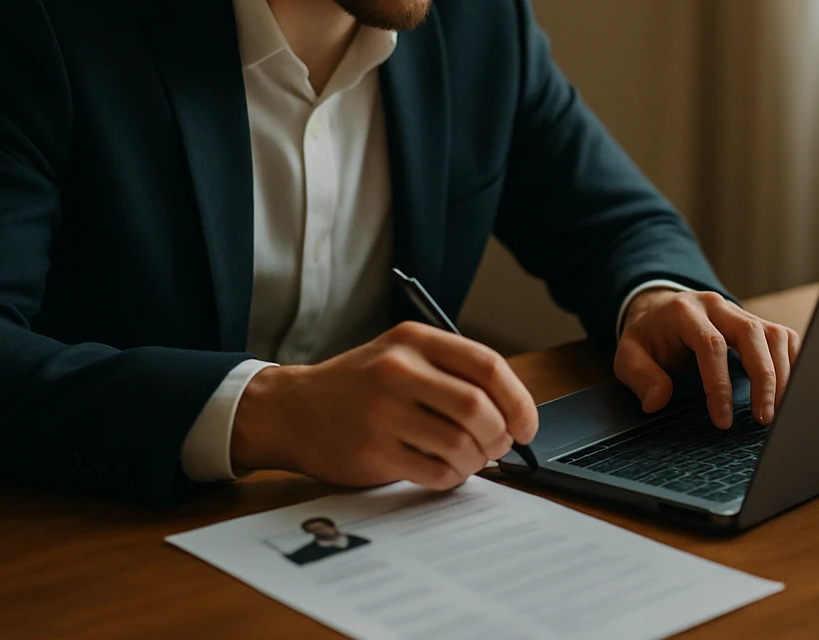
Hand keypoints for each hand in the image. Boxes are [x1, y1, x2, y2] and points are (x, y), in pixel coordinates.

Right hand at [229, 321, 538, 488]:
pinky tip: (443, 471)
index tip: (527, 425)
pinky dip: (452, 477)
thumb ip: (450, 373)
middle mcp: (398, 371)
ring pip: (460, 443)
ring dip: (476, 461)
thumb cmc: (358, 387)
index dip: (519, 400)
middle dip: (499, 435)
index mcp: (414, 341)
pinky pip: (435, 472)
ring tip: (469, 460)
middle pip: (478, 407)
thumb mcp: (400, 356)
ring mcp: (383, 412)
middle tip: (497, 446)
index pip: (487, 366)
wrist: (291, 409)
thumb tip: (512, 413)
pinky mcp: (373, 451)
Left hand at [615, 289, 800, 427]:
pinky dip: (793, 362)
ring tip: (779, 411)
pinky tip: (791, 391)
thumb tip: (656, 401)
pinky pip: (784, 337)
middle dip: (763, 379)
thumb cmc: (649, 337)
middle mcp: (717, 307)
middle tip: (763, 419)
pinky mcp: (756, 323)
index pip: (711, 345)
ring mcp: (740, 312)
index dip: (720, 384)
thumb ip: (640, 376)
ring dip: (783, 374)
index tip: (722, 420)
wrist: (660, 310)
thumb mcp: (629, 354)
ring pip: (774, 334)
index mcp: (685, 312)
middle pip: (752, 334)